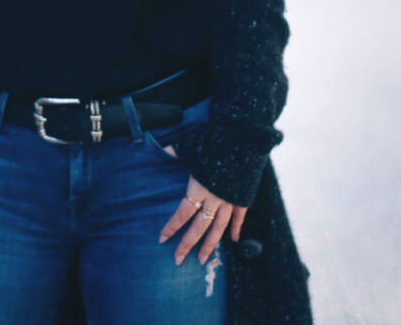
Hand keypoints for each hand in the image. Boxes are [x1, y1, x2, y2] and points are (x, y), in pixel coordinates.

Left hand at [159, 145, 247, 264]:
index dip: (172, 226)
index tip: (162, 238)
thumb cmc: (212, 142)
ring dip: (210, 244)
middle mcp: (213, 198)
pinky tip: (233, 240)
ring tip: (202, 260)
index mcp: (198, 187)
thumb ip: (173, 151)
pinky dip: (237, 228)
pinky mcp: (242, 197)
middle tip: (177, 260)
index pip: (182, 213)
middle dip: (187, 244)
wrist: (243, 139)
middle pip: (198, 226)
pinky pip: (239, 216)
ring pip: (219, 227)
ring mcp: (229, 199)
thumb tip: (157, 148)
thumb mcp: (188, 146)